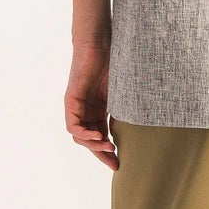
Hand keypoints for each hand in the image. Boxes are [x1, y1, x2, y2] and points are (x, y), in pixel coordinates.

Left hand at [64, 40, 117, 168]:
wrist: (101, 45)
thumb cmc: (113, 64)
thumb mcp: (122, 95)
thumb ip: (124, 112)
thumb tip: (138, 132)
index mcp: (97, 110)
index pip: (100, 136)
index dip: (108, 151)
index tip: (119, 163)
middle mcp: (85, 111)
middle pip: (89, 140)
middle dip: (101, 153)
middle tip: (114, 162)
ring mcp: (77, 106)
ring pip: (80, 136)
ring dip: (94, 145)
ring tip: (109, 146)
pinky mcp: (71, 101)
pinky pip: (73, 126)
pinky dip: (84, 134)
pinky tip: (97, 135)